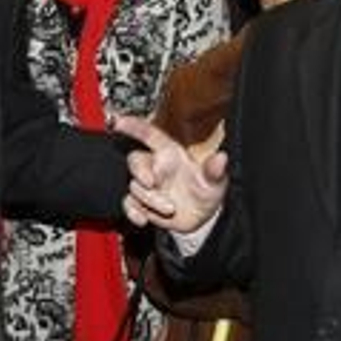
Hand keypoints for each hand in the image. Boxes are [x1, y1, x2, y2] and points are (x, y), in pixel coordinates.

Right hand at [110, 114, 228, 232]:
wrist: (201, 219)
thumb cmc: (206, 192)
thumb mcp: (214, 182)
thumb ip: (214, 170)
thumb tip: (222, 158)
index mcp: (170, 154)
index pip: (149, 135)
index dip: (134, 126)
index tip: (119, 121)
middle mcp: (155, 166)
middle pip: (135, 160)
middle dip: (140, 172)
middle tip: (152, 184)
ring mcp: (146, 185)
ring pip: (134, 186)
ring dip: (149, 200)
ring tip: (170, 209)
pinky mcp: (140, 202)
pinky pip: (128, 204)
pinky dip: (133, 212)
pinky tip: (144, 219)